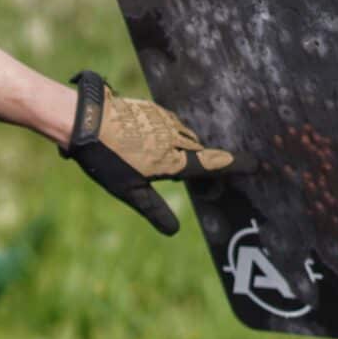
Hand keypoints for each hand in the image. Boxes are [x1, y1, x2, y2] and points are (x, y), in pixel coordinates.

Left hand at [61, 69, 235, 235]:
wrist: (82, 118)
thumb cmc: (104, 158)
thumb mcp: (127, 190)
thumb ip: (153, 209)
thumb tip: (174, 231)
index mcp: (172, 160)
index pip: (210, 163)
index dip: (232, 164)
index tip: (254, 164)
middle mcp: (172, 136)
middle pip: (196, 148)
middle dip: (202, 158)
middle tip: (209, 167)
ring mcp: (161, 119)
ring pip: (183, 133)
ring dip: (184, 144)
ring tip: (175, 155)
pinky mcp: (149, 107)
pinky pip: (169, 121)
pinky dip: (170, 131)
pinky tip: (153, 138)